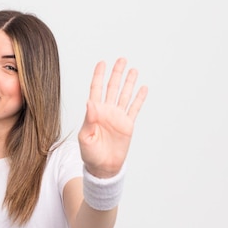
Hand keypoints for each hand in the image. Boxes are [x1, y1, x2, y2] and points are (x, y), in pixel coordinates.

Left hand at [78, 58, 147, 177]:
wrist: (103, 167)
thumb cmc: (90, 154)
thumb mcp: (85, 137)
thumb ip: (88, 120)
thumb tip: (90, 102)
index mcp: (94, 112)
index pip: (96, 89)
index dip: (99, 76)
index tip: (102, 63)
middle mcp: (106, 111)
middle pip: (112, 87)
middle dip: (116, 74)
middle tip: (121, 60)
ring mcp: (118, 117)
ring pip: (124, 95)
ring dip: (129, 82)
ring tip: (133, 69)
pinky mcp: (127, 125)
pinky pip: (134, 108)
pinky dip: (139, 98)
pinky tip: (143, 88)